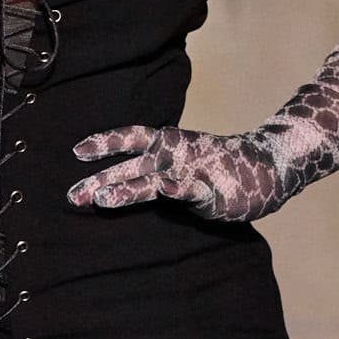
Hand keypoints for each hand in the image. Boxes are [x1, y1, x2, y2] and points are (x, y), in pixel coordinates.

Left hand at [68, 124, 281, 222]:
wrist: (267, 166)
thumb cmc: (217, 167)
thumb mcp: (180, 163)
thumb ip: (153, 171)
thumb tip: (119, 182)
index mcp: (167, 144)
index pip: (131, 139)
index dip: (105, 142)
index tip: (77, 150)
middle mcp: (174, 154)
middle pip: (131, 165)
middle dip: (101, 179)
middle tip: (72, 194)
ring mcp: (192, 171)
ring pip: (154, 179)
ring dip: (129, 189)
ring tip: (104, 199)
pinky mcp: (211, 191)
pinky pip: (192, 190)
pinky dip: (179, 190)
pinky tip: (166, 191)